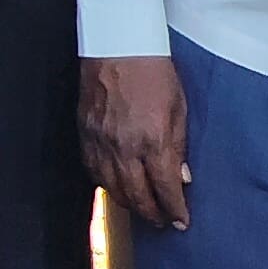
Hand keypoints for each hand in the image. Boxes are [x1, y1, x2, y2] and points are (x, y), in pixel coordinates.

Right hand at [81, 52, 190, 229]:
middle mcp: (124, 147)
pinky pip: (94, 172)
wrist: (117, 45)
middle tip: (163, 222)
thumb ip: (179, 146)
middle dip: (152, 214)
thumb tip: (182, 178)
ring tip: (143, 210)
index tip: (182, 221)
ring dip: (129, 204)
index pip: (165, 188)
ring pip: (112, 188)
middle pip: (136, 196)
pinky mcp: (85, 135)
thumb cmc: (154, 72)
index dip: (174, 209)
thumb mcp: (180, 108)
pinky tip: (118, 188)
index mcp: (153, 140)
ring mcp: (100, 143)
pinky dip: (107, 186)